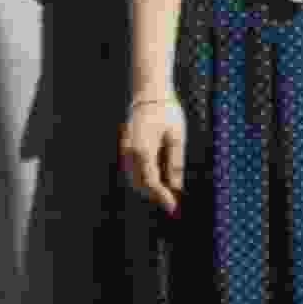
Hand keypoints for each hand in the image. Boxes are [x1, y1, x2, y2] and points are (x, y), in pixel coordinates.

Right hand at [122, 96, 184, 216]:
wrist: (149, 95)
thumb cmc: (167, 113)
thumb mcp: (177, 136)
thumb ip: (175, 162)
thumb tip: (176, 187)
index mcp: (142, 150)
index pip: (150, 181)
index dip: (161, 196)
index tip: (173, 208)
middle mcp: (129, 153)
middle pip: (139, 184)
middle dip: (155, 195)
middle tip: (173, 204)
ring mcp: (125, 151)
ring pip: (134, 179)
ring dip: (149, 189)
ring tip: (168, 195)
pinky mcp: (126, 149)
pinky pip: (133, 171)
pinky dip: (144, 179)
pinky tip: (159, 181)